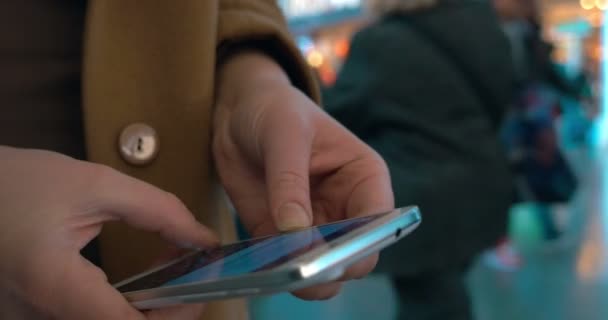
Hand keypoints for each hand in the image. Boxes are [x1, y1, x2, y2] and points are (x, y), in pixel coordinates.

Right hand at [0, 147, 217, 318]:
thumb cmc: (19, 181)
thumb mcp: (94, 185)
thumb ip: (158, 211)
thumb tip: (206, 240)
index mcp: (53, 287)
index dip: (175, 314)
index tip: (199, 284)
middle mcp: (39, 318)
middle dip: (166, 309)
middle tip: (190, 272)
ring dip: (147, 309)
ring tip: (170, 270)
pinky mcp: (32, 317)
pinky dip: (124, 307)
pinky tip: (141, 279)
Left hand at [213, 53, 393, 298]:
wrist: (239, 113)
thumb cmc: (276, 110)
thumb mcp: (284, 134)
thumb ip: (290, 181)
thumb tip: (295, 231)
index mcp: (364, 178)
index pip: (379, 223)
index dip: (363, 245)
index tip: (333, 256)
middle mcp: (346, 208)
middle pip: (353, 254)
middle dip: (332, 267)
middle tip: (303, 270)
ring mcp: (315, 226)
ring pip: (321, 269)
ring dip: (304, 278)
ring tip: (280, 273)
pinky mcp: (281, 237)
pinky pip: (285, 265)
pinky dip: (275, 273)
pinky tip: (260, 271)